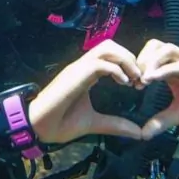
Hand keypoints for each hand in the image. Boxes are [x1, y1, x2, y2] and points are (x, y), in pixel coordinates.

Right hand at [28, 40, 143, 143]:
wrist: (39, 128)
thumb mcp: (95, 124)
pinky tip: (124, 82)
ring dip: (124, 59)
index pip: (110, 55)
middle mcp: (83, 66)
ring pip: (106, 47)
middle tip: (139, 78)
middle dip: (129, 57)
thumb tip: (139, 133)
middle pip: (110, 45)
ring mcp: (78, 68)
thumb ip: (116, 125)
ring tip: (133, 78)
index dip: (128, 64)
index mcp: (87, 73)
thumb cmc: (61, 123)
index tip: (138, 83)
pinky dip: (116, 69)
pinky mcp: (75, 75)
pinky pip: (100, 63)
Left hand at [135, 39, 178, 138]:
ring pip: (169, 49)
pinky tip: (153, 79)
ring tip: (143, 79)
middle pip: (156, 45)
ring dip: (152, 61)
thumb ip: (161, 121)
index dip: (138, 65)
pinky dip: (166, 69)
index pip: (151, 53)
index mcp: (174, 69)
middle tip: (135, 80)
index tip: (131, 83)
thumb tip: (142, 134)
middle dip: (142, 60)